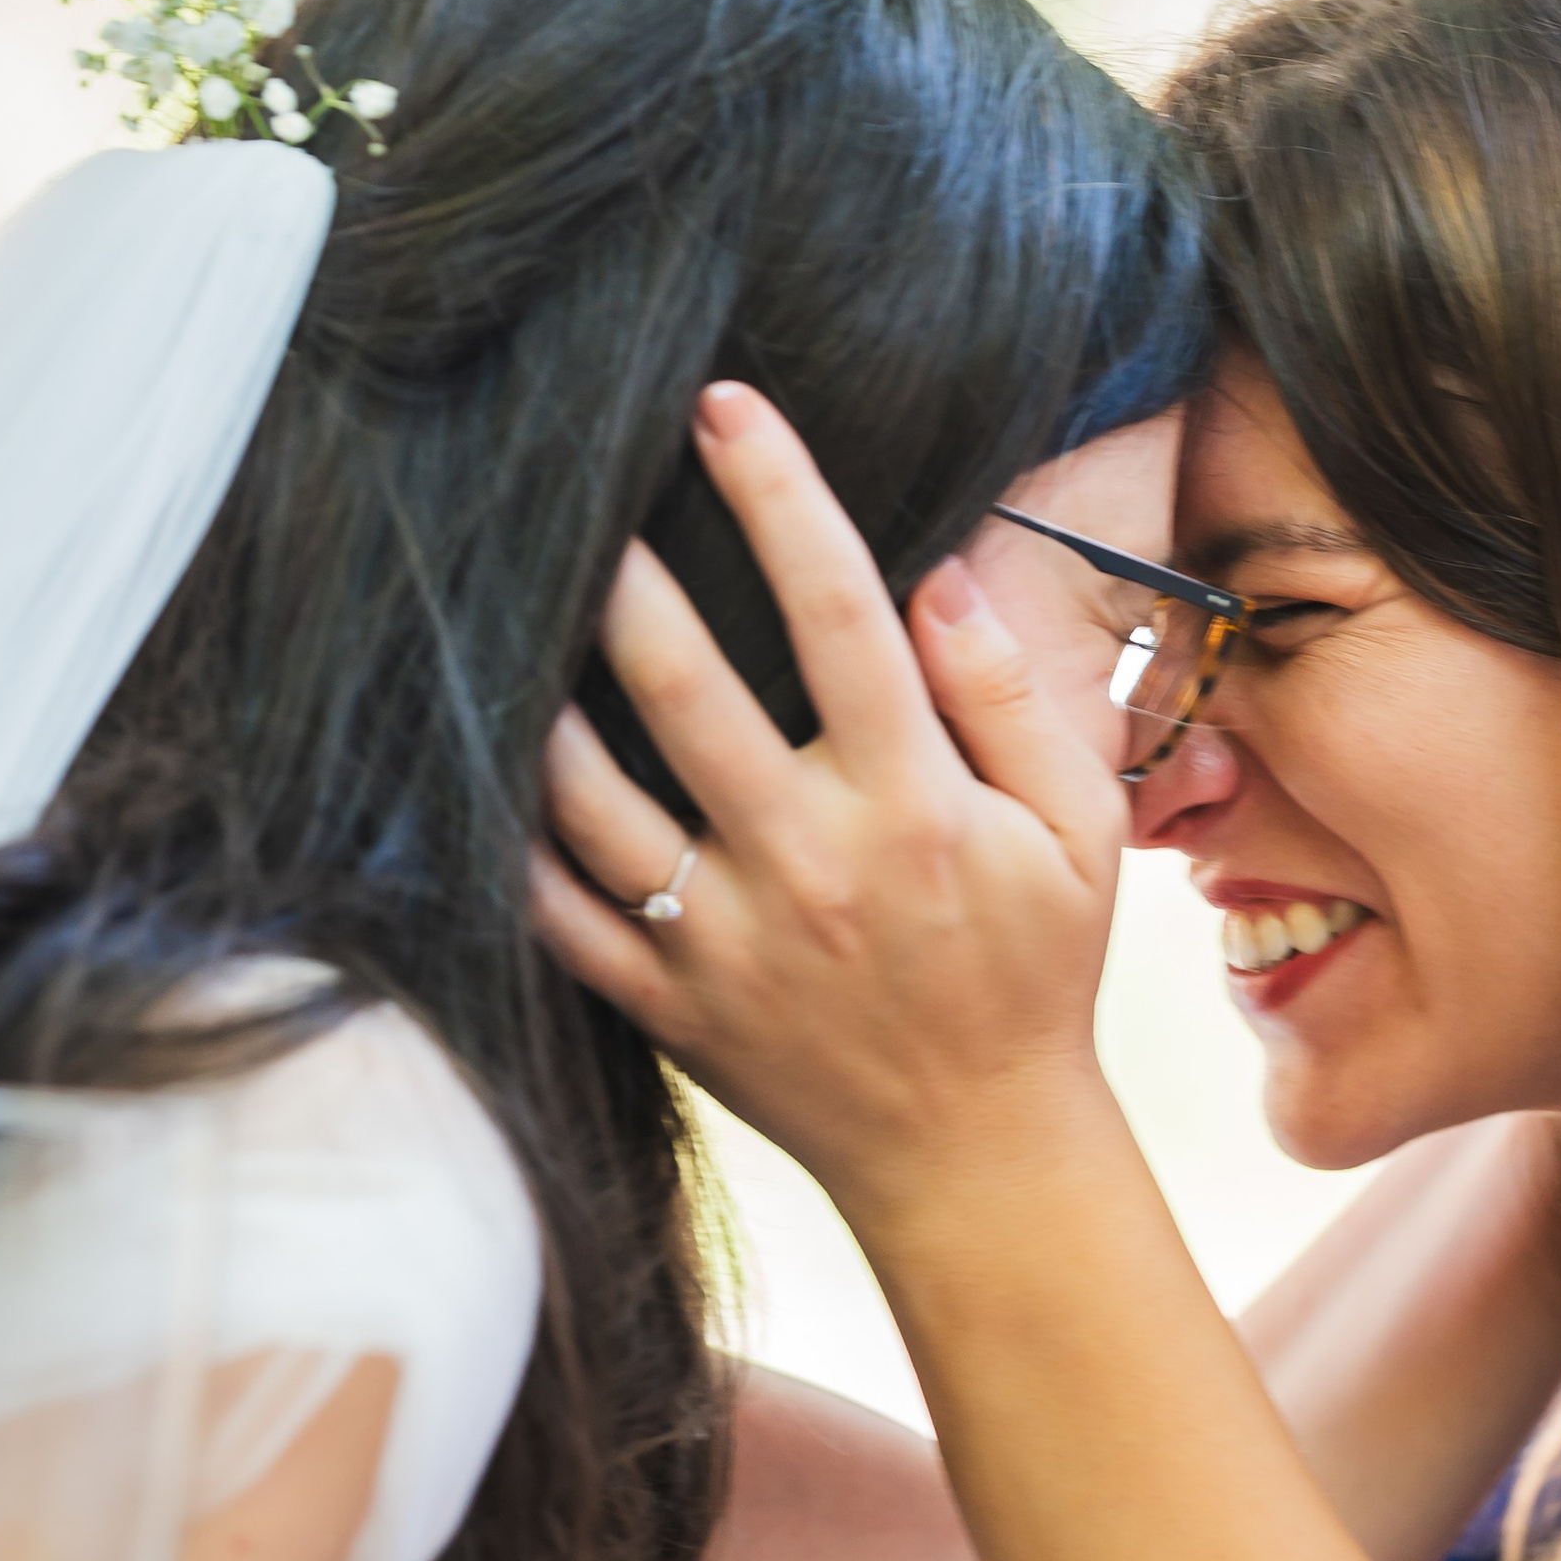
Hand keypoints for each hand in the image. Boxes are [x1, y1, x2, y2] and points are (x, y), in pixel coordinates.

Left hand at [533, 385, 1127, 1231]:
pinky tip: (483, 767)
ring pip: (591, 799)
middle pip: (682, 687)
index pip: (836, 611)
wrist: (978, 1156)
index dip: (775, 492)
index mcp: (914, 805)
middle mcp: (810, 862)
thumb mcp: (1077, 835)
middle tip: (574, 489)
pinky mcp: (672, 1005)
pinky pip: (560, 916)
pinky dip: (510, 844)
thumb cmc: (1033, 976)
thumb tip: (938, 573)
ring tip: (508, 614)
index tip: (723, 404)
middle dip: (623, 573)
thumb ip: (1015, 700)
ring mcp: (727, 941)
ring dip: (540, 698)